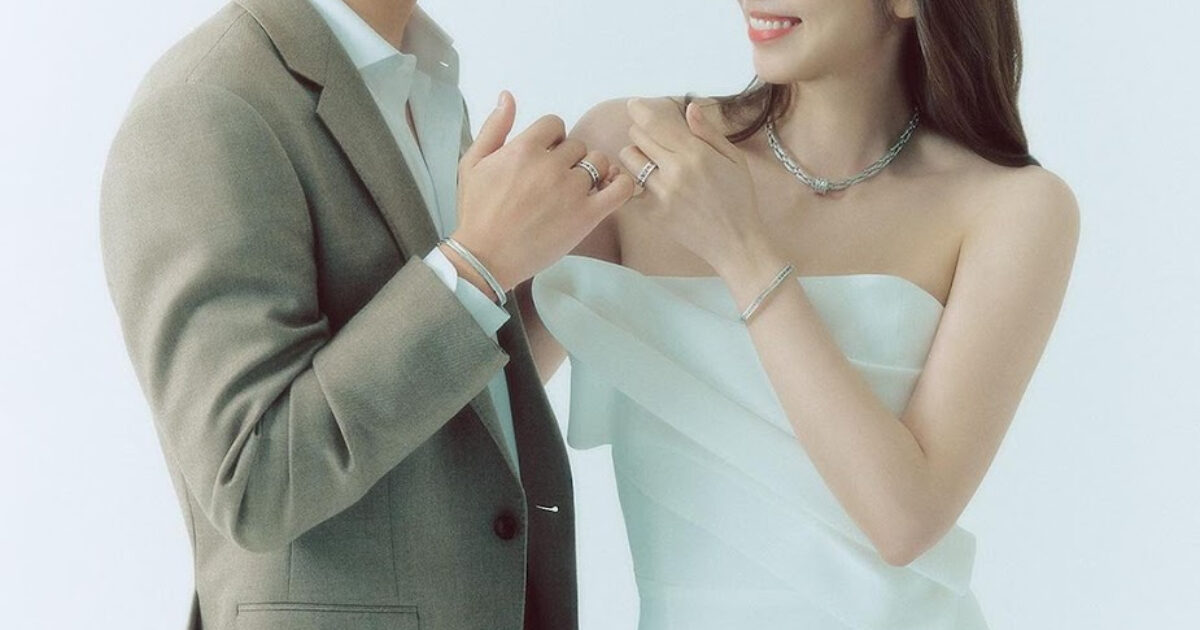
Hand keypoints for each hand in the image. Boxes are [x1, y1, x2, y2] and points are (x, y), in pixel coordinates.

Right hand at [451, 92, 634, 297]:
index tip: (544, 158)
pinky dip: (620, 184)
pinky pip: (620, 188)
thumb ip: (494, 127)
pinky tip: (608, 189)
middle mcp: (550, 165)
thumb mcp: (473, 164)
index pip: (554, 124)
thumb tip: (508, 95)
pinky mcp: (587, 215)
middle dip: (568, 159)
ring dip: (591, 171)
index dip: (551, 139)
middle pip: (577, 145)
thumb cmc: (476, 212)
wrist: (486, 257)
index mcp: (524, 148)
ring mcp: (571, 190)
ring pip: (598, 162)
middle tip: (554, 182)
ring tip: (576, 189)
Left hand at [619, 98, 776, 278]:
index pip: (655, 123)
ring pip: (629, 159)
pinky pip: (628, 189)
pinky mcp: (651, 213)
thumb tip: (689, 108)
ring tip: (651, 163)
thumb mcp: (733, 159)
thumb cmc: (739, 199)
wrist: (736, 242)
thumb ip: (708, 132)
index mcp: (696, 154)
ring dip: (636, 155)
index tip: (634, 105)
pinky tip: (642, 183)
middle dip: (642, 133)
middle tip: (652, 139)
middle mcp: (675, 171)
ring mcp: (660, 193)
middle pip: (638, 137)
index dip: (640, 110)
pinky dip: (630, 183)